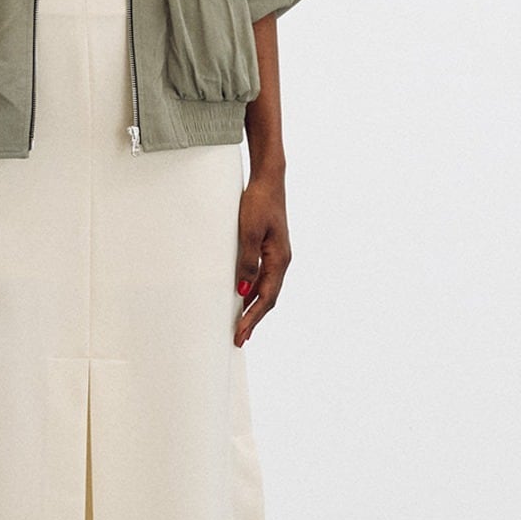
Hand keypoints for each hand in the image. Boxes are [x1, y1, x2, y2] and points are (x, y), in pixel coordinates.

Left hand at [233, 172, 289, 345]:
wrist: (268, 179)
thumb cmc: (258, 202)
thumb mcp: (248, 232)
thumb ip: (246, 261)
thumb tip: (242, 291)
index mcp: (279, 259)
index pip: (266, 298)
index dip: (252, 318)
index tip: (240, 335)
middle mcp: (281, 261)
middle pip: (268, 298)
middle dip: (253, 319)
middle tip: (239, 339)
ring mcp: (276, 255)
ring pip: (266, 289)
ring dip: (253, 308)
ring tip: (241, 326)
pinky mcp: (270, 248)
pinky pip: (262, 277)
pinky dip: (253, 292)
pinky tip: (242, 297)